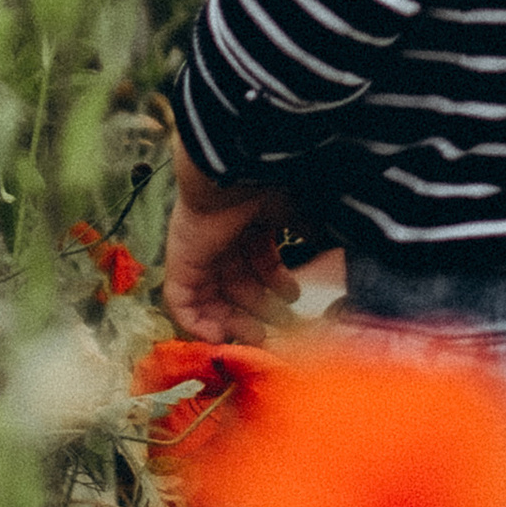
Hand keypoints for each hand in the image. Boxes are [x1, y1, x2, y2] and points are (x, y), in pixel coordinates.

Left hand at [163, 148, 300, 344]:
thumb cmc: (271, 186)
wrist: (236, 170)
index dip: (277, 284)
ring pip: (213, 296)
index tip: (293, 302)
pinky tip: (221, 335)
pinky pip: (182, 302)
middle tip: (279, 327)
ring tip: (257, 336)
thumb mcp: (301, 211)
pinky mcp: (179, 263)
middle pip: (238, 282)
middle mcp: (224, 237)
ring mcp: (200, 251)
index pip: (261, 260)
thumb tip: (326, 244)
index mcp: (251, 222)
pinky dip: (197, 323)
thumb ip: (312, 230)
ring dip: (234, 321)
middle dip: (260, 308)